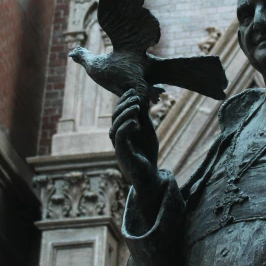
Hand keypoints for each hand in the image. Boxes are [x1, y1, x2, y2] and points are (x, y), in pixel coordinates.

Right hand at [110, 89, 162, 207]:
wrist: (150, 175)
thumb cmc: (147, 153)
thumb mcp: (147, 130)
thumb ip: (144, 116)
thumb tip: (143, 97)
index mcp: (122, 130)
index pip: (119, 111)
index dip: (124, 100)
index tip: (133, 90)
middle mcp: (117, 136)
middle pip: (115, 116)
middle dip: (124, 104)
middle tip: (135, 96)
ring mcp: (118, 145)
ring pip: (115, 125)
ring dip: (126, 113)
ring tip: (137, 106)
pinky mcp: (122, 153)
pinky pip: (119, 137)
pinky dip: (126, 127)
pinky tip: (135, 121)